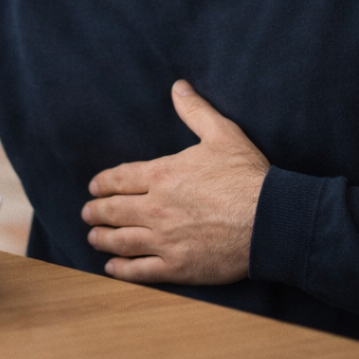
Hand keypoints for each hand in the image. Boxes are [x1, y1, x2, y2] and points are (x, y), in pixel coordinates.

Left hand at [81, 80, 269, 284]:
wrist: (271, 220)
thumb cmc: (246, 176)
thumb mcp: (221, 133)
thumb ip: (195, 110)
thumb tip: (178, 87)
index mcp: (162, 174)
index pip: (121, 178)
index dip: (103, 183)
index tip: (93, 187)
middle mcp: (156, 207)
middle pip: (115, 210)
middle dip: (97, 211)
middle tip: (87, 213)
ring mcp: (165, 239)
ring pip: (122, 240)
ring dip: (103, 239)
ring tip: (93, 238)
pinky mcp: (179, 266)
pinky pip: (142, 270)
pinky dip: (123, 270)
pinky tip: (112, 268)